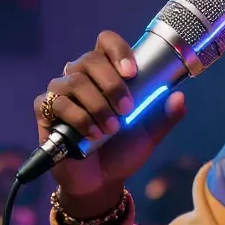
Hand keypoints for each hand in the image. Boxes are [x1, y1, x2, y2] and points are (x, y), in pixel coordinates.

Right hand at [33, 30, 186, 212]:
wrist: (101, 182)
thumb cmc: (122, 151)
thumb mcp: (149, 133)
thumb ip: (165, 115)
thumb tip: (179, 97)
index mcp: (106, 73)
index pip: (106, 42)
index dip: (118, 51)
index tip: (132, 72)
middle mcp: (81, 76)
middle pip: (90, 60)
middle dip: (112, 85)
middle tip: (127, 110)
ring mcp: (60, 92)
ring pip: (75, 82)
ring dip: (98, 106)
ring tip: (111, 129)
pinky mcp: (44, 111)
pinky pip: (56, 103)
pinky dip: (79, 118)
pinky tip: (93, 135)